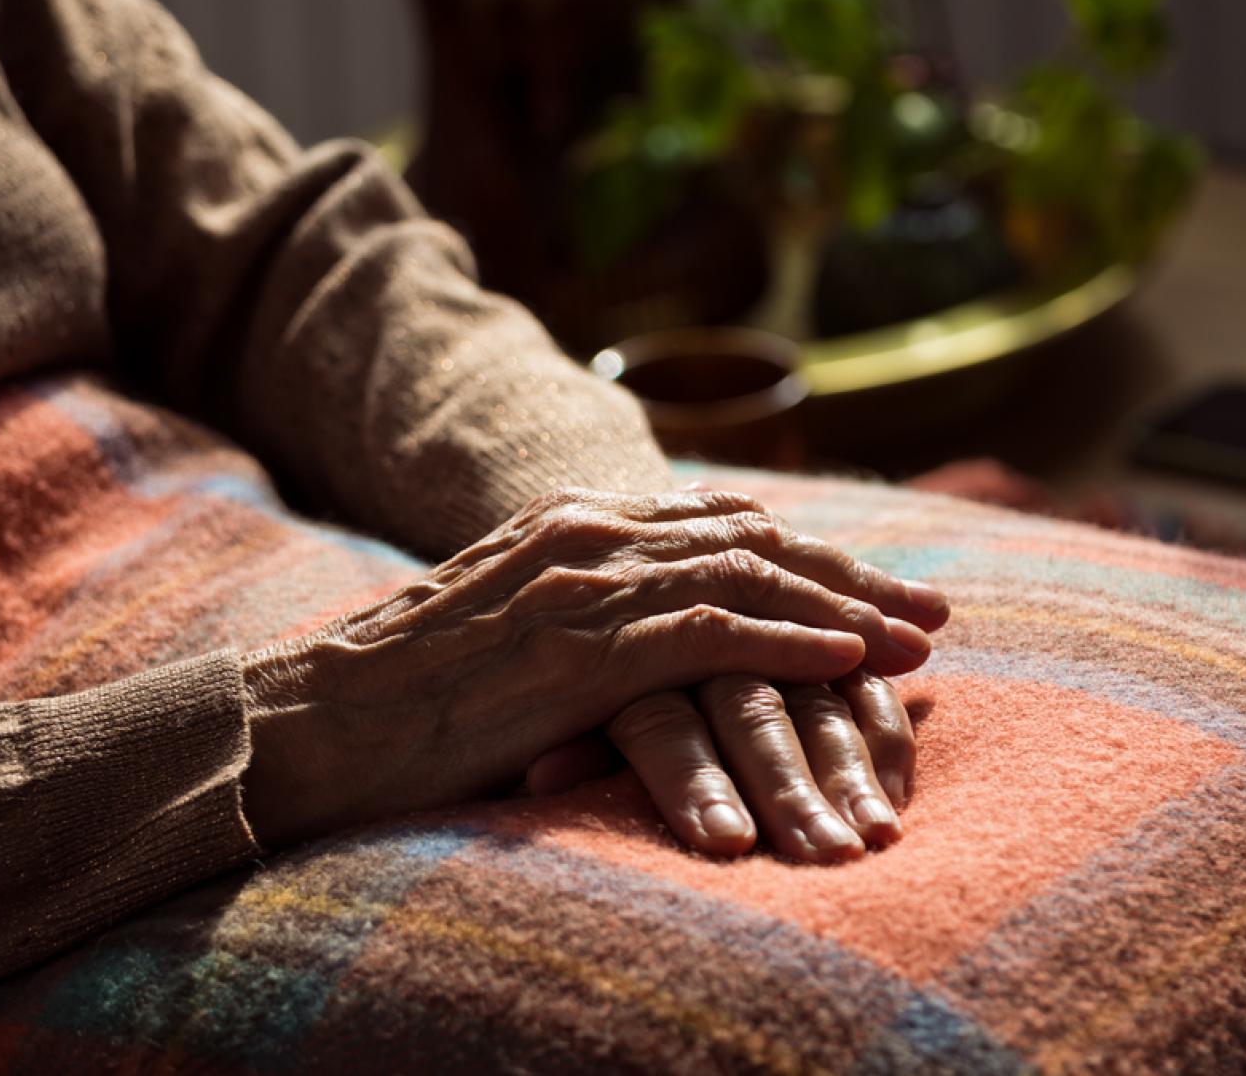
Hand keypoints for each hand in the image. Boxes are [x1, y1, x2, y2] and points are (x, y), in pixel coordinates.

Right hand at [237, 487, 944, 847]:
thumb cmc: (403, 697)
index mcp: (572, 523)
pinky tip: (849, 664)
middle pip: (756, 541)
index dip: (811, 556)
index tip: (876, 590)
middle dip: (853, 574)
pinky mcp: (577, 647)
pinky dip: (791, 644)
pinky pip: (712, 633)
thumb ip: (581, 613)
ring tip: (918, 644)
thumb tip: (647, 644)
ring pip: (750, 579)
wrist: (312, 721)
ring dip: (847, 610)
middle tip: (933, 614)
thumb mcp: (506, 629)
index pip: (722, 524)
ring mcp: (583, 585)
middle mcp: (588, 534)